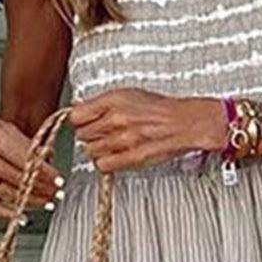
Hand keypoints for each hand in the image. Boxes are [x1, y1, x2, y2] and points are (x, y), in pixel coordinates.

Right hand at [0, 111, 65, 219]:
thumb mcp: (2, 127)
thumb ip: (24, 144)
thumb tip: (47, 158)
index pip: (28, 160)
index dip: (47, 173)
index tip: (59, 180)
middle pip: (21, 178)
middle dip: (43, 189)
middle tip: (56, 194)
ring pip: (9, 193)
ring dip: (31, 201)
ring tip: (45, 203)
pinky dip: (7, 213)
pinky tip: (21, 217)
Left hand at [70, 89, 225, 172]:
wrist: (184, 122)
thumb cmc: (160, 109)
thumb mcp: (129, 95)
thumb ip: (103, 103)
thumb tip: (81, 108)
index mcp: (113, 100)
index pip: (76, 115)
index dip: (79, 121)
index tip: (84, 123)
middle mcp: (116, 119)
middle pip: (82, 135)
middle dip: (90, 136)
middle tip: (101, 135)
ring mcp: (122, 140)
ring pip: (91, 151)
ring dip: (98, 151)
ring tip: (110, 146)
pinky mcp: (131, 158)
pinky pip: (103, 165)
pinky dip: (105, 163)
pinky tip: (113, 158)